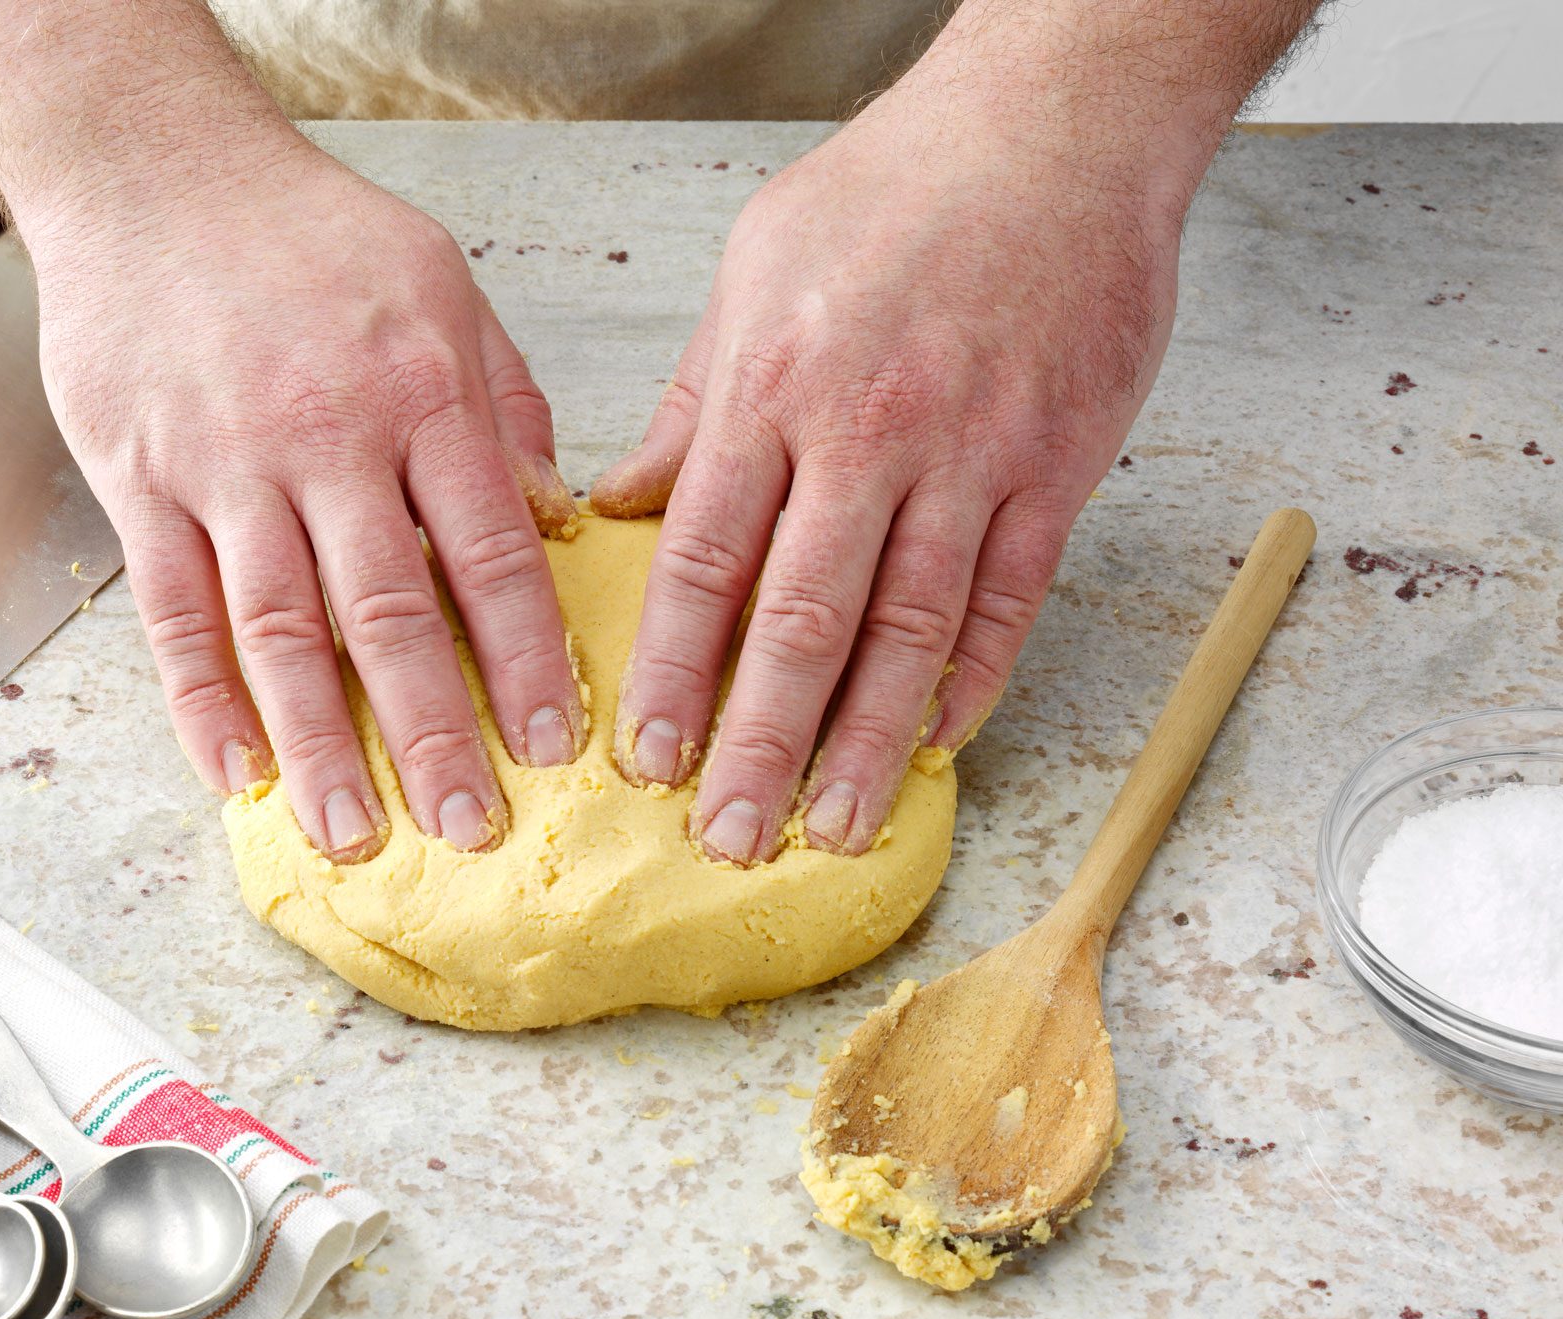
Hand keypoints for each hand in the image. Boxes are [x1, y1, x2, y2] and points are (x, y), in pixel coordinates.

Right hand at [20, 138, 581, 860]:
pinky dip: (202, 700)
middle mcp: (326, 436)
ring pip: (278, 630)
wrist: (154, 170)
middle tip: (469, 827)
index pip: (491, 551)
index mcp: (420, 390)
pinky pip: (174, 610)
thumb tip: (555, 523)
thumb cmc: (308, 234)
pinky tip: (236, 771)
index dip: (525, 658)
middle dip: (433, 731)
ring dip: (318, 744)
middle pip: (388, 611)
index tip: (555, 741)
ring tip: (351, 834)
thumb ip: (504, 408)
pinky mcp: (140, 480)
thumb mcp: (443, 287)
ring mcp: (225, 464)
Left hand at [591, 85, 1182, 863]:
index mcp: (773, 387)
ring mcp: (970, 456)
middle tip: (728, 836)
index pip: (704, 560)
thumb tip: (619, 505)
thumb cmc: (891, 193)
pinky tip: (937, 740)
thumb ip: (692, 406)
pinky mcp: (1055, 467)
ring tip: (835, 827)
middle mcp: (868, 433)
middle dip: (761, 743)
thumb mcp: (753, 275)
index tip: (643, 757)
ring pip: (908, 631)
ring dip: (869, 742)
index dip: (671, 671)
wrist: (1053, 128)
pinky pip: (1008, 597)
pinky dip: (972, 676)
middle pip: (802, 622)